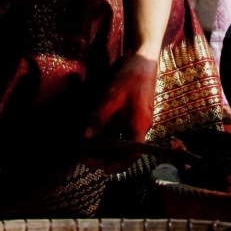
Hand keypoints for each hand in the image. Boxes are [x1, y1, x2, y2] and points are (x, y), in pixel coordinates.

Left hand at [83, 54, 158, 172]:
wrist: (145, 61)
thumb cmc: (131, 79)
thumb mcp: (112, 98)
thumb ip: (99, 118)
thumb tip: (86, 137)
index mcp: (139, 126)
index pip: (132, 154)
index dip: (118, 165)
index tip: (102, 169)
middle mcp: (141, 127)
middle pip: (126, 151)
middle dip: (106, 157)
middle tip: (85, 158)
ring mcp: (139, 121)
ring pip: (123, 141)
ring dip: (107, 147)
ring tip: (87, 149)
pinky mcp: (135, 115)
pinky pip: (123, 131)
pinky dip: (110, 136)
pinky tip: (96, 135)